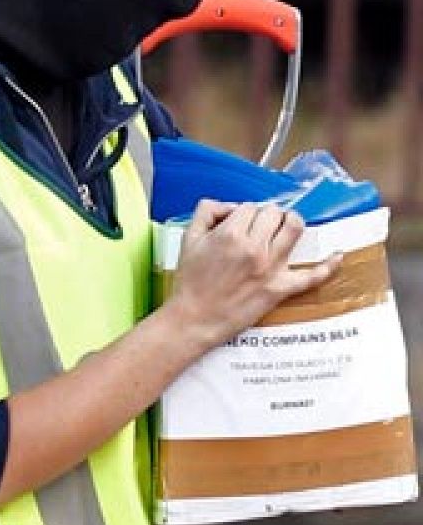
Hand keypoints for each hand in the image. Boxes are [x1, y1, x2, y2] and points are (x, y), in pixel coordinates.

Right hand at [166, 200, 341, 350]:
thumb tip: (229, 206)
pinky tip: (337, 255)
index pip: (249, 207)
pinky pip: (311, 276)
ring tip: (287, 225)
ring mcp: (270, 268)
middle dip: (266, 215)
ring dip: (292, 221)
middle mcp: (254, 248)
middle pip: (273, 213)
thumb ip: (206, 213)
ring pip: (294, 229)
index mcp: (230, 235)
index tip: (239, 222)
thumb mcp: (188, 240)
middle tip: (259, 225)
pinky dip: (328, 265)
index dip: (244, 212)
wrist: (194, 318)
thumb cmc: (190, 281)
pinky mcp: (280, 288)